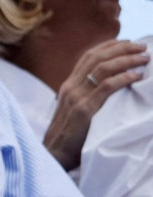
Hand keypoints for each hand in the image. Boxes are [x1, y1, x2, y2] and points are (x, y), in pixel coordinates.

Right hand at [43, 39, 148, 169]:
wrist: (54, 154)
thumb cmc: (69, 137)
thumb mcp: (74, 111)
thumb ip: (86, 97)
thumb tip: (105, 90)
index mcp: (68, 85)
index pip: (88, 57)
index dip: (108, 46)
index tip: (127, 42)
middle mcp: (71, 86)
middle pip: (96, 58)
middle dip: (121, 49)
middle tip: (142, 46)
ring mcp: (76, 97)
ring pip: (102, 68)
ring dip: (126, 60)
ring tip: (144, 58)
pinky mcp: (84, 110)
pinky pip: (105, 88)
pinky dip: (122, 79)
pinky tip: (136, 75)